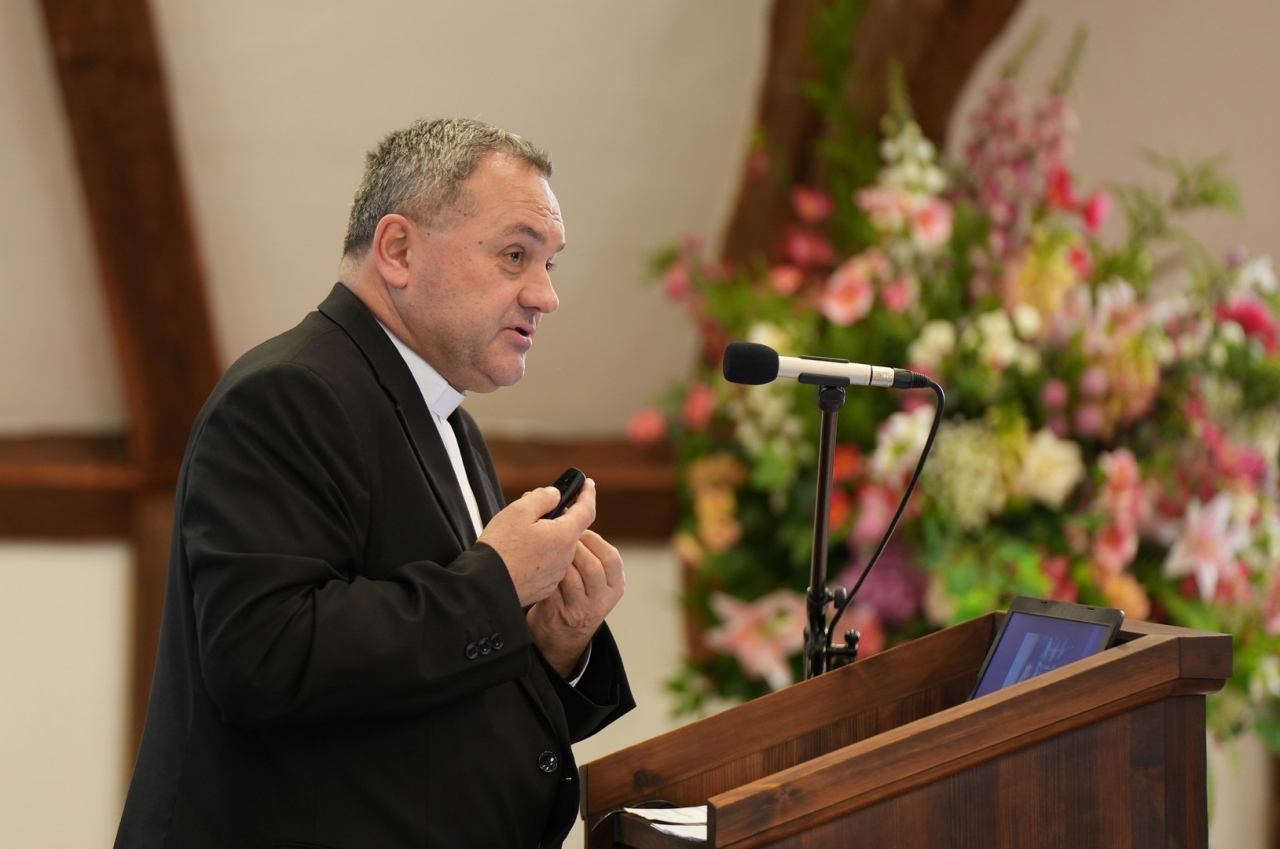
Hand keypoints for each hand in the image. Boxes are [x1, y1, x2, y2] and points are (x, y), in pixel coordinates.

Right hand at [477, 478, 596, 606]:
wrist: (486, 586)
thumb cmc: (501, 547)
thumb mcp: (519, 511)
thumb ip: (542, 497)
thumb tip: (555, 495)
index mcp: (564, 536)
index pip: (586, 510)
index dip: (588, 494)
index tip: (588, 484)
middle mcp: (566, 557)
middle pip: (570, 529)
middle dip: (558, 515)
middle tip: (537, 506)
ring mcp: (557, 574)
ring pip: (559, 547)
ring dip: (549, 536)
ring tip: (522, 531)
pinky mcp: (546, 586)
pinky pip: (549, 564)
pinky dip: (541, 554)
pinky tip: (522, 553)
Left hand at [526, 529, 625, 677]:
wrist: (562, 636)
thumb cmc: (577, 595)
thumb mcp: (597, 581)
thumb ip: (593, 555)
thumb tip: (577, 513)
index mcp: (615, 586)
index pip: (611, 558)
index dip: (594, 540)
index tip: (579, 529)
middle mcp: (601, 599)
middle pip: (592, 567)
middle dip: (575, 546)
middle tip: (560, 536)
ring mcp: (581, 610)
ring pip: (571, 577)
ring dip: (558, 558)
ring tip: (549, 548)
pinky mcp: (559, 614)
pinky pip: (552, 588)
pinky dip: (545, 573)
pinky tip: (539, 565)